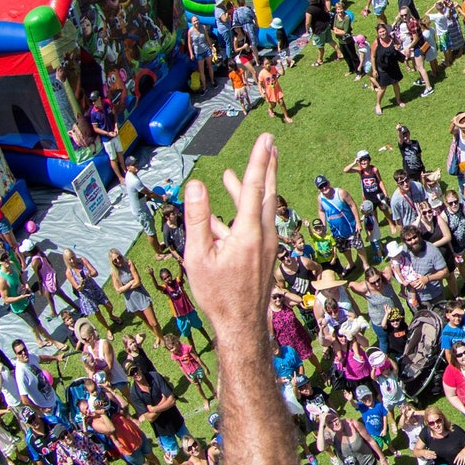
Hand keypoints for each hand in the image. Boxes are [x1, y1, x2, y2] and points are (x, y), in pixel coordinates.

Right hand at [182, 134, 279, 334]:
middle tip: (269, 144)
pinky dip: (240, 214)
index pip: (254, 186)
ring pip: (259, 209)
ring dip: (248, 190)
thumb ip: (197, 218)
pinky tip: (220, 218)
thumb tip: (196, 185)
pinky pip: (253, 225)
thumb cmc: (218, 294)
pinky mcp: (263, 255)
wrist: (242, 325)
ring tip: (232, 176)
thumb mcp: (198, 256)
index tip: (265, 139)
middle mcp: (263, 234)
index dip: (258, 160)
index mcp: (248, 232)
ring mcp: (266, 245)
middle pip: (265, 192)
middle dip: (266, 166)